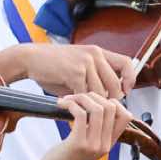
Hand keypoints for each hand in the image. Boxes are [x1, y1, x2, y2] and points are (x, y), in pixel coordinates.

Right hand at [0, 42, 137, 98]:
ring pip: (100, 92)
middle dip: (109, 99)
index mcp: (98, 52)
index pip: (127, 63)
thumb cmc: (54, 66)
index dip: (130, 79)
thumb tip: (110, 96)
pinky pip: (84, 93)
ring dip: (92, 103)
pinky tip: (72, 103)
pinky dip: (79, 102)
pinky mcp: (74, 72)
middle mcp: (95, 54)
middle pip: (115, 83)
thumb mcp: (79, 66)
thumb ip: (95, 77)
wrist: (31, 59)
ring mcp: (85, 62)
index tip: (124, 92)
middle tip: (99, 107)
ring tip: (82, 106)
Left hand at [11, 93, 132, 159]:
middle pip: (112, 107)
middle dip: (93, 96)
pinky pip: (81, 114)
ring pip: (98, 108)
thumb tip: (93, 106)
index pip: (126, 116)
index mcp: (109, 144)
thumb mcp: (86, 146)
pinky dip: (71, 104)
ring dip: (81, 98)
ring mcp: (93, 145)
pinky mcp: (78, 144)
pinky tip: (62, 105)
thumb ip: (94, 131)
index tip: (94, 101)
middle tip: (76, 98)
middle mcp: (105, 144)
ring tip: (67, 100)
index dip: (113, 101)